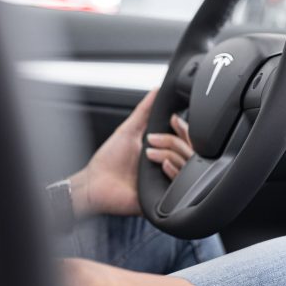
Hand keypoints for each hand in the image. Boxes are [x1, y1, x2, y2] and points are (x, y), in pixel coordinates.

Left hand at [69, 90, 193, 215]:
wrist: (96, 185)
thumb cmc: (108, 160)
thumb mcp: (129, 129)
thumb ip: (145, 110)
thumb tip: (156, 90)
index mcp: (163, 149)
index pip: (186, 136)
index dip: (183, 127)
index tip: (173, 120)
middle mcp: (169, 163)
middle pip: (189, 148)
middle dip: (172, 141)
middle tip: (151, 140)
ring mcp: (168, 179)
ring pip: (188, 163)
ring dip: (169, 154)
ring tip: (149, 155)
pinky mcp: (166, 195)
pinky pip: (182, 182)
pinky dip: (174, 170)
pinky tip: (163, 166)